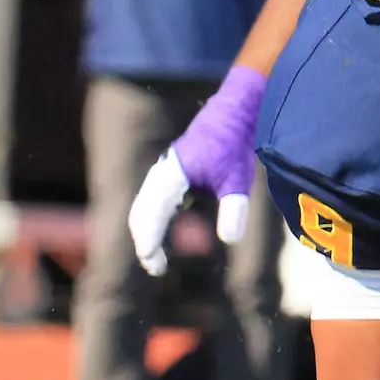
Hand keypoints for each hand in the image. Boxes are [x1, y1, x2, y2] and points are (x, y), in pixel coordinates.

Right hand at [129, 66, 265, 275]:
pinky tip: (164, 234)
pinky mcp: (169, 173)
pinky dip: (152, 220)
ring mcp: (162, 172)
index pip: (151, 216)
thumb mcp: (238, 179)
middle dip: (144, 241)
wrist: (233, 113)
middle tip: (156, 267)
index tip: (155, 265)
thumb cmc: (235, 145)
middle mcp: (161, 174)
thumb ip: (234, 209)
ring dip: (146, 232)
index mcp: (172, 176)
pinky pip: (152, 200)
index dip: (149, 243)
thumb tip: (230, 240)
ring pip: (143, 207)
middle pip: (140, 214)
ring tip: (157, 258)